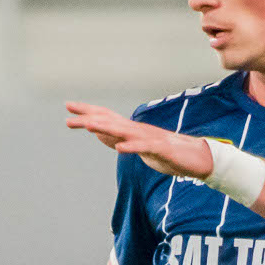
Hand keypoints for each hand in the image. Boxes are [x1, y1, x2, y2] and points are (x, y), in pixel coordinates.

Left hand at [65, 102, 213, 180]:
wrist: (195, 158)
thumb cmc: (166, 152)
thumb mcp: (136, 146)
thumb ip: (118, 138)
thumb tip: (98, 132)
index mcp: (132, 130)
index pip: (106, 117)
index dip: (88, 111)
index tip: (68, 106)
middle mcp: (138, 130)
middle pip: (111, 122)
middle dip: (89, 119)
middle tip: (69, 118)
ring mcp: (150, 138)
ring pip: (125, 131)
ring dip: (106, 128)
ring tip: (89, 126)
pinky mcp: (162, 149)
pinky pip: (145, 147)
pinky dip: (132, 147)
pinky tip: (119, 148)